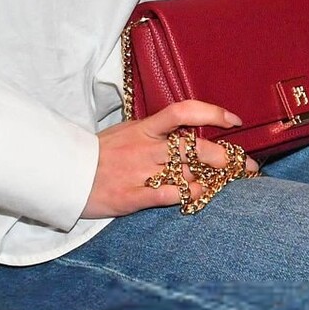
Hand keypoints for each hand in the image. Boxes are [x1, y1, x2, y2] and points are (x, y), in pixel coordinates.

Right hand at [82, 100, 260, 216]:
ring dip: (210, 181)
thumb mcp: (127, 132)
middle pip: (195, 147)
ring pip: (186, 173)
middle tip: (244, 167)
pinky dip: (184, 196)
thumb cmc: (98, 154)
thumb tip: (188, 133)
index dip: (213, 113)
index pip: (184, 112)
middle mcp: (146, 147)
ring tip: (222, 186)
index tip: (235, 121)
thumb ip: (156, 132)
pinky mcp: (130, 196)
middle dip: (225, 157)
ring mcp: (139, 171)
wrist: (64, 174)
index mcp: (145, 128)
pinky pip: (165, 195)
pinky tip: (193, 197)